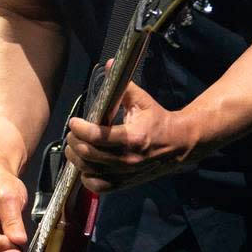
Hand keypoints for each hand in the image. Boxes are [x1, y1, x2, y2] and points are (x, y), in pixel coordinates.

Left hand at [65, 71, 195, 193]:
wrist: (179, 145)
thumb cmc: (157, 119)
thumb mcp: (142, 100)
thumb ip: (123, 85)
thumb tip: (109, 64)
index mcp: (133, 137)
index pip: (97, 136)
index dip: (80, 128)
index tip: (74, 121)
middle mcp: (128, 158)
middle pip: (89, 154)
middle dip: (74, 141)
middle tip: (72, 132)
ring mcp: (126, 173)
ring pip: (90, 171)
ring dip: (76, 158)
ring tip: (74, 146)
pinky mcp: (125, 183)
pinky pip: (99, 187)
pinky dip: (87, 178)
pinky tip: (85, 166)